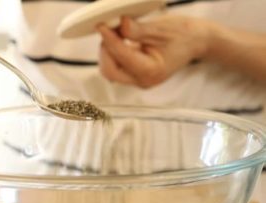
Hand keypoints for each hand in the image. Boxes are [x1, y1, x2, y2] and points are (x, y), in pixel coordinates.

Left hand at [97, 16, 211, 87]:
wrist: (197, 41)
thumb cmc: (183, 34)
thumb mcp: (160, 29)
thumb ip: (137, 30)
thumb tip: (119, 24)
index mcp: (151, 71)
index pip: (121, 57)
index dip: (109, 40)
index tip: (101, 25)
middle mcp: (143, 81)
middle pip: (110, 71)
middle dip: (106, 50)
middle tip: (107, 29)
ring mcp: (139, 80)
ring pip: (111, 70)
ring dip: (108, 51)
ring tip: (114, 32)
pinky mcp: (136, 75)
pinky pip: (117, 67)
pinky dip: (114, 53)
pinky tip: (118, 38)